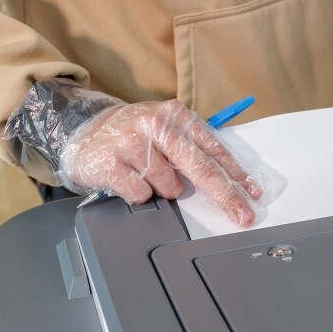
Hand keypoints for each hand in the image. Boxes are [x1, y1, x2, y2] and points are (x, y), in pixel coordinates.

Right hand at [63, 99, 262, 225]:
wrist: (79, 132)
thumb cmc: (130, 135)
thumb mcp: (164, 130)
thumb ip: (192, 148)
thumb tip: (228, 180)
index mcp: (174, 115)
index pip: (213, 149)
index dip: (236, 174)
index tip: (253, 193)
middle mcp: (155, 125)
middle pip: (201, 168)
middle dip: (225, 196)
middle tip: (242, 216)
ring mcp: (131, 142)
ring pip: (169, 187)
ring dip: (162, 190)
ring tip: (145, 175)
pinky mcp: (111, 163)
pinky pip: (141, 195)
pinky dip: (138, 194)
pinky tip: (128, 179)